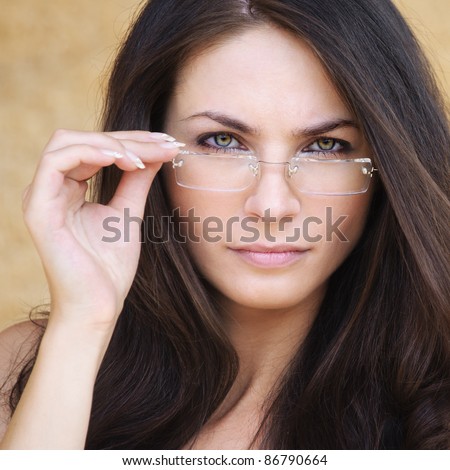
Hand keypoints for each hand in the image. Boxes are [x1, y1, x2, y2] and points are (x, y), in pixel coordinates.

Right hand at [22, 129, 181, 332]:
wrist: (99, 306)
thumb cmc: (110, 268)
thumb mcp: (128, 214)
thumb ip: (136, 180)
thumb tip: (154, 151)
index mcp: (68, 189)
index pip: (95, 148)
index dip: (132, 141)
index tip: (168, 144)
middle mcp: (51, 188)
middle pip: (83, 139)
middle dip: (128, 139)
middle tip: (165, 144)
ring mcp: (41, 196)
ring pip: (68, 142)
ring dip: (113, 143)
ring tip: (146, 156)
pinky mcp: (38, 208)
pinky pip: (56, 161)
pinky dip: (92, 152)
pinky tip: (126, 161)